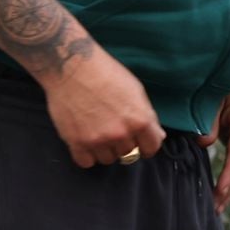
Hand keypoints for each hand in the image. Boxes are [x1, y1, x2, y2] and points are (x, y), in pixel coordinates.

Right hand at [43, 50, 164, 167]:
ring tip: (98, 133)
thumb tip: (158, 136)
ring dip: (105, 150)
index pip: (151, 148)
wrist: (71, 67)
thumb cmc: (107, 74)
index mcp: (140, 121)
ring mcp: (98, 139)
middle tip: (113, 129)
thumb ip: (148, 116)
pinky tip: (86, 142)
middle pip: (129, 153)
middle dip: (124, 144)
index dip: (147, 145)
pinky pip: (86, 162)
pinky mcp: (76, 141)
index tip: (140, 143)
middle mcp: (121, 134)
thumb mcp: (136, 92)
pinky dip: (87, 155)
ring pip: (108, 159)